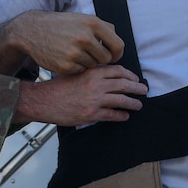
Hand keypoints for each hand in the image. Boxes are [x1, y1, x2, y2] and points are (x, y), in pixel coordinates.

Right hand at [10, 12, 124, 74]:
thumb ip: (102, 27)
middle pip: (106, 58)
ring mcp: (75, 53)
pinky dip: (77, 67)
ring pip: (93, 66)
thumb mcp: (81, 18)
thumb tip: (117, 42)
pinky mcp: (65, 65)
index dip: (117, 53)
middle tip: (91, 55)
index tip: (113, 56)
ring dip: (88, 62)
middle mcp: (85, 37)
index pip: (117, 45)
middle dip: (101, 59)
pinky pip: (81, 71)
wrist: (32, 31)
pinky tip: (67, 58)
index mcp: (92, 23)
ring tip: (75, 53)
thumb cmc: (60, 25)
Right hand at [16, 65, 145, 127]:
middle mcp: (96, 85)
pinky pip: (112, 115)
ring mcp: (95, 100)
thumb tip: (109, 75)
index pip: (119, 71)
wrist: (44, 100)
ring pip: (122, 101)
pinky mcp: (91, 114)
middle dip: (137, 88)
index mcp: (93, 72)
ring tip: (138, 105)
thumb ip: (92, 72)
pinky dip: (121, 116)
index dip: (130, 75)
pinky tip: (125, 116)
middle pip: (124, 85)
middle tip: (144, 90)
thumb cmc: (58, 87)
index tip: (135, 79)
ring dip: (133, 103)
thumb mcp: (77, 72)